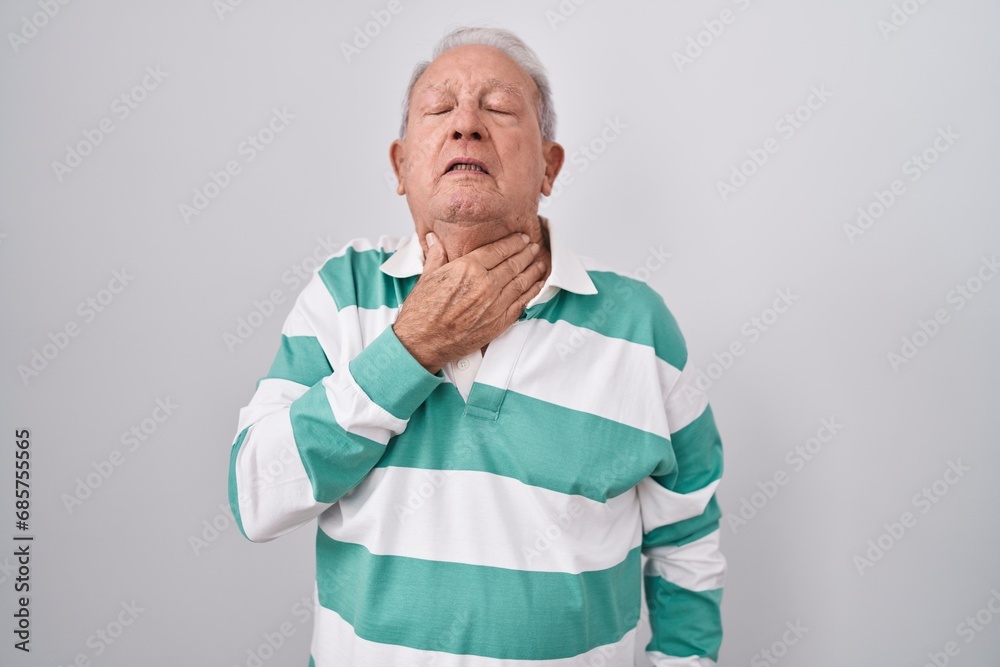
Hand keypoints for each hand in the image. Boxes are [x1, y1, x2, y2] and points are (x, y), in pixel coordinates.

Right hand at [393, 231, 546, 373]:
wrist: (423, 343)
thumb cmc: (422, 312)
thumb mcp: (427, 277)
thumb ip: (437, 255)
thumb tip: (433, 238)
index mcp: (467, 268)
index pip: (498, 250)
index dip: (512, 242)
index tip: (520, 237)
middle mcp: (485, 285)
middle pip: (513, 263)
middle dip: (526, 252)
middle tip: (533, 246)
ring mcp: (494, 304)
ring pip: (521, 282)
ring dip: (533, 269)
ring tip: (540, 261)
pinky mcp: (499, 322)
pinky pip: (522, 303)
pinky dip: (533, 291)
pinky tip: (538, 284)